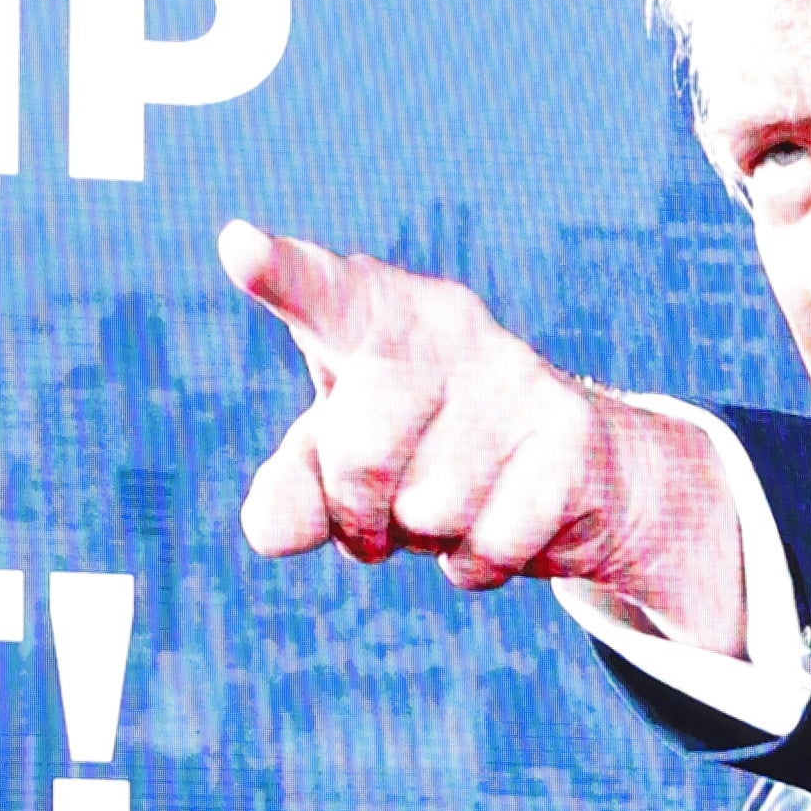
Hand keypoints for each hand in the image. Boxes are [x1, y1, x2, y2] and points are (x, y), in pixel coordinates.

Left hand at [219, 223, 743, 638]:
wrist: (569, 476)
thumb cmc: (422, 454)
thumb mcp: (337, 468)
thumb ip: (291, 493)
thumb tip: (269, 528)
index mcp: (375, 315)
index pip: (323, 295)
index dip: (282, 276)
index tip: (239, 247)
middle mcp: (448, 328)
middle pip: (360, 452)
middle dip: (359, 512)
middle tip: (380, 512)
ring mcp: (515, 378)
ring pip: (428, 514)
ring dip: (428, 538)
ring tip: (456, 500)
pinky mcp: (571, 439)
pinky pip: (487, 548)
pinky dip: (477, 563)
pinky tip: (501, 521)